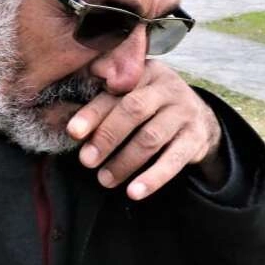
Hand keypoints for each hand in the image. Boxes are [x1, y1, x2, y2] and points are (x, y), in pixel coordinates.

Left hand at [66, 60, 222, 199]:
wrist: (199, 118)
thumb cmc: (149, 104)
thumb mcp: (131, 90)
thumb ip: (102, 93)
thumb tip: (65, 110)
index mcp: (144, 72)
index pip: (115, 91)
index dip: (92, 112)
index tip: (73, 132)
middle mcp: (167, 88)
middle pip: (133, 110)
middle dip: (107, 137)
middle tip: (86, 161)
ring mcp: (184, 112)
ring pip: (151, 138)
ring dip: (124, 162)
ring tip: (104, 180)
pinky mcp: (196, 138)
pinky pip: (174, 160)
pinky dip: (154, 178)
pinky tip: (134, 192)